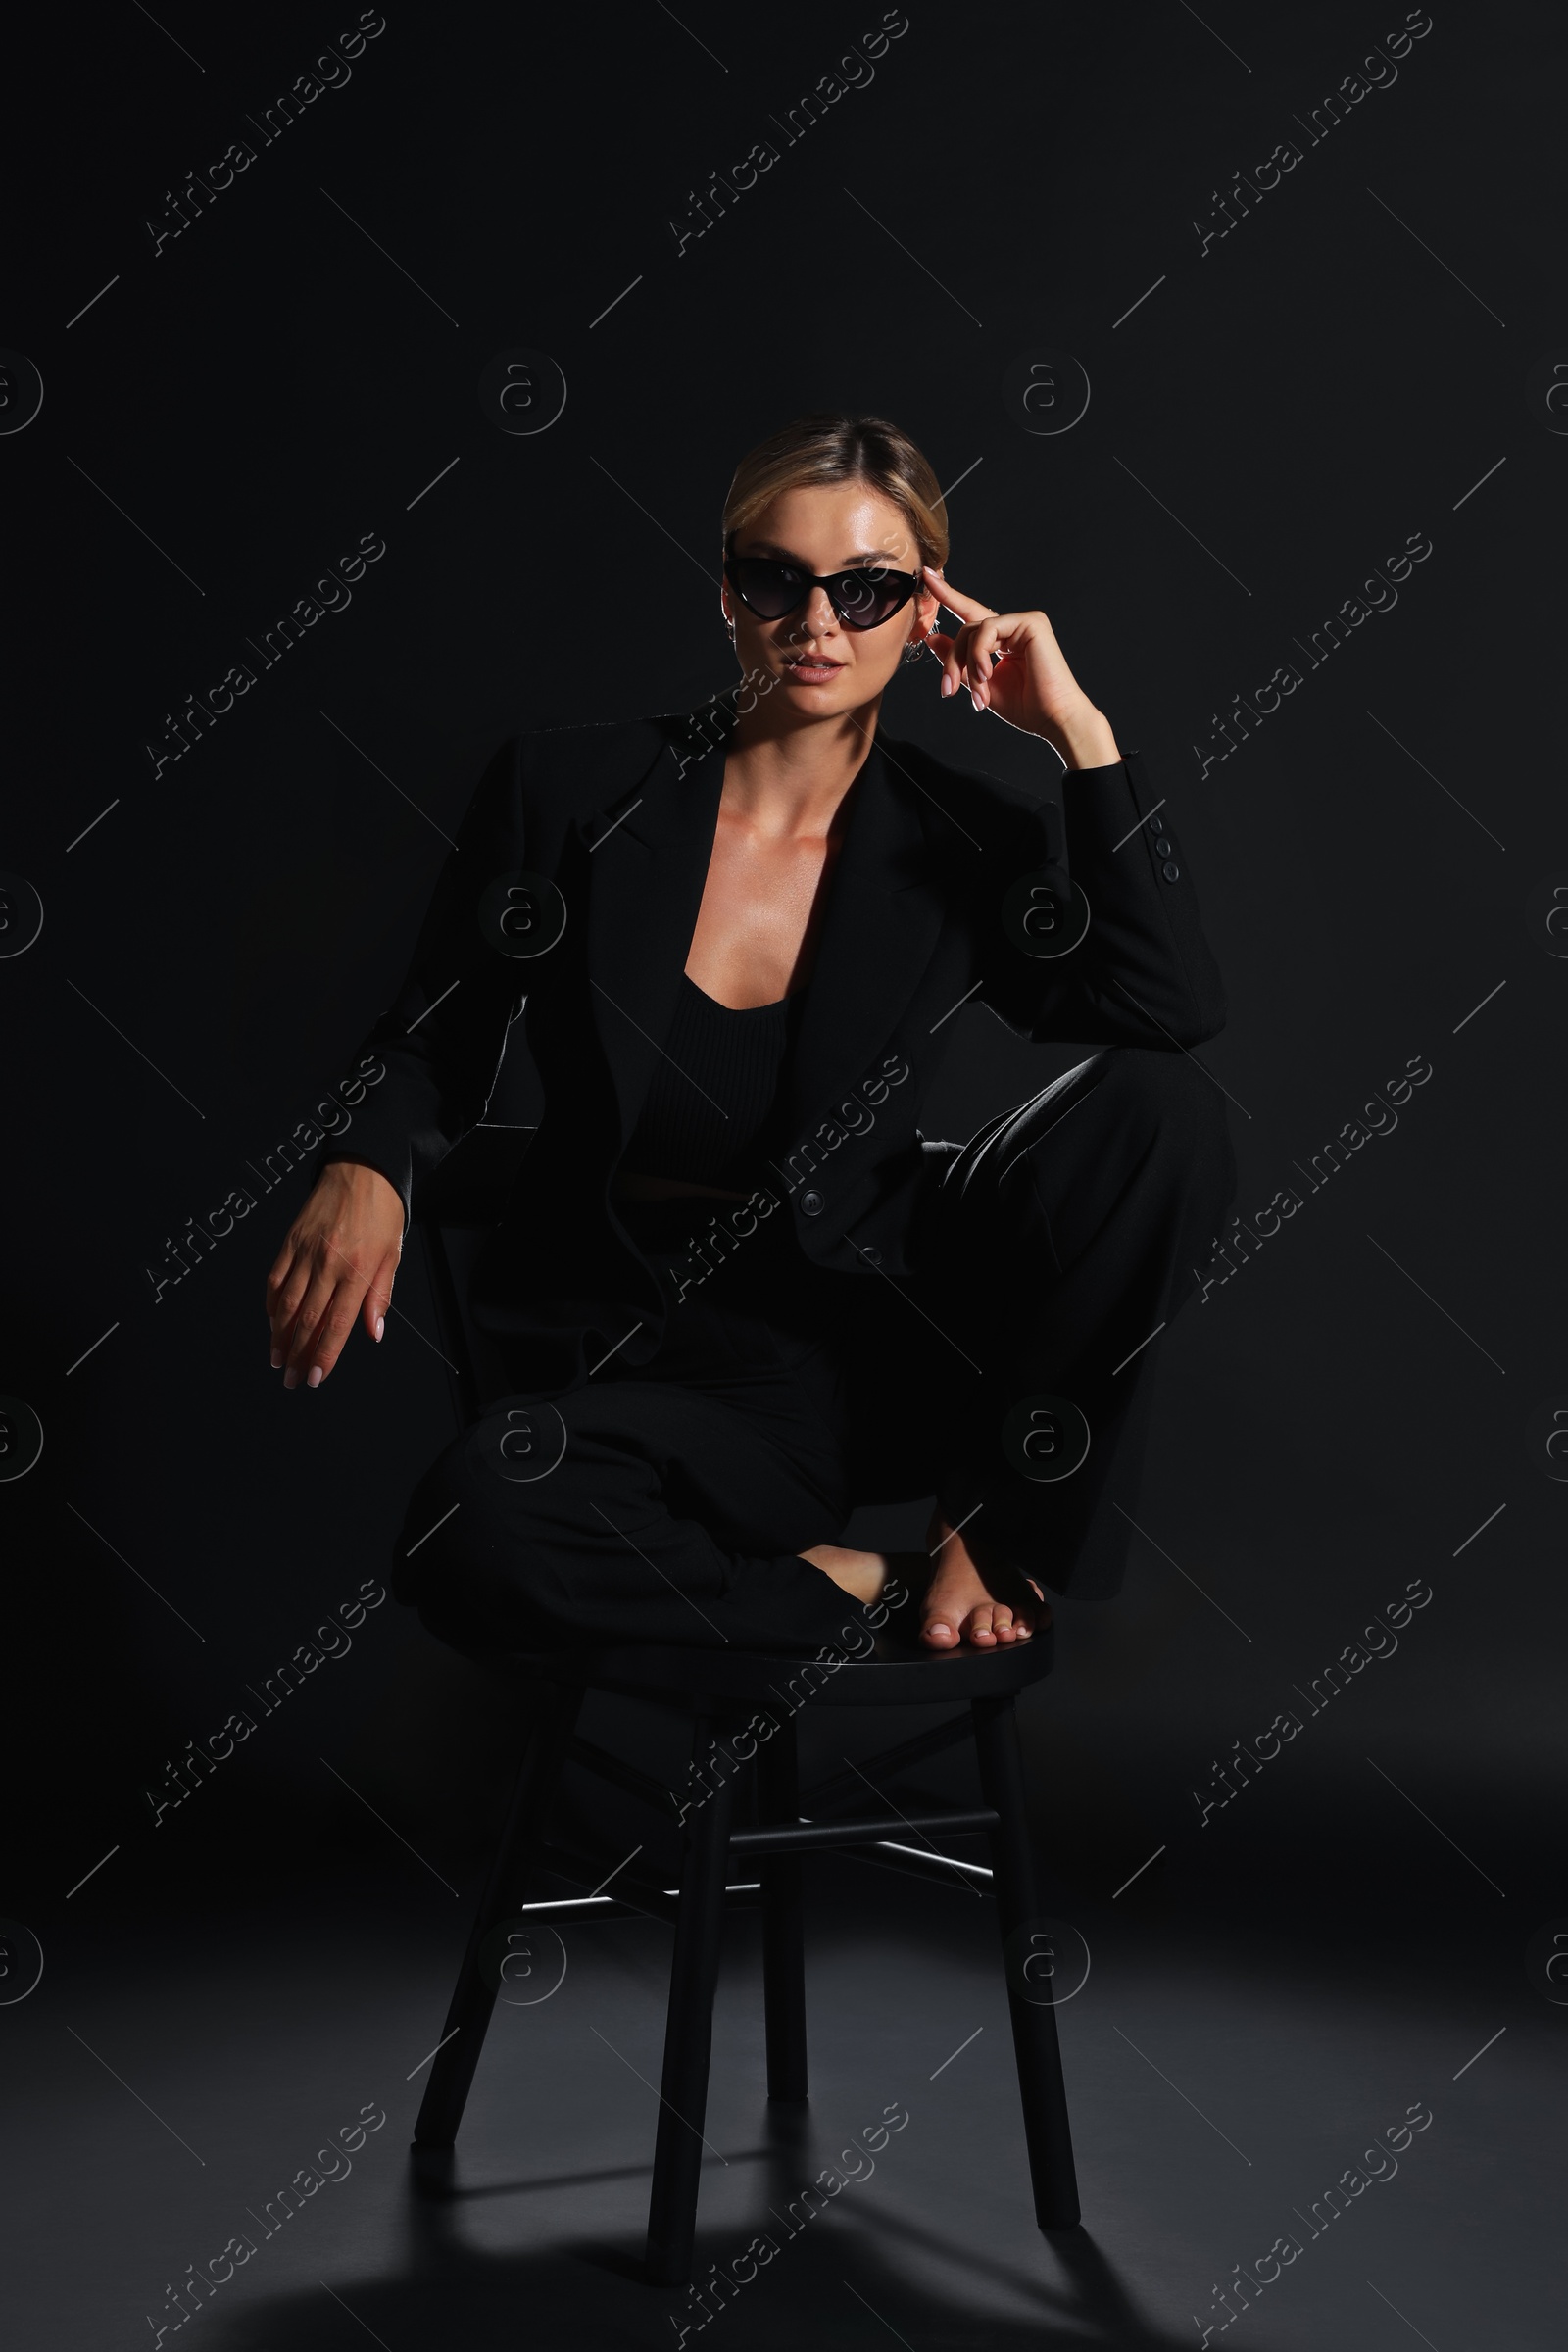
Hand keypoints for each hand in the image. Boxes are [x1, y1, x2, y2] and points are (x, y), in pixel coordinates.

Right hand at [265, 1159, 404, 1388]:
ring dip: (279, 1336)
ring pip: (286, 1304)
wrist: (361, 1169)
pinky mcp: (290, 1241)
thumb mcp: (392, 1255)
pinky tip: (272, 1321)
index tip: (314, 1377)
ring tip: (277, 1359)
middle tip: (291, 1378)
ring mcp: (305, 1252)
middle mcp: (328, 1264)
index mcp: (357, 1270)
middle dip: (297, 1354)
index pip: (337, 1324)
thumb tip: (373, 1332)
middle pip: (307, 1320)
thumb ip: (380, 1296)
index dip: (325, 1355)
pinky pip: (275, 1279)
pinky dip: (271, 1304)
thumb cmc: (381, 1211)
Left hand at [920, 566, 1120, 768]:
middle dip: (952, 660)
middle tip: (948, 689)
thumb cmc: (1025, 707)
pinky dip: (979, 654)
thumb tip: (932, 637)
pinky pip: (988, 629)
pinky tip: (986, 675)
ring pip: (974, 629)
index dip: (948, 595)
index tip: (926, 575)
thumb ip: (958, 661)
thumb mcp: (979, 683)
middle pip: (966, 629)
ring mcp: (1023, 622)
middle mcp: (1013, 627)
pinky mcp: (1031, 621)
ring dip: (965, 663)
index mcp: (1004, 640)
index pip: (970, 614)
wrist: (1053, 718)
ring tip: (977, 692)